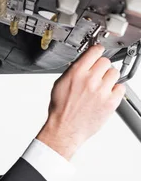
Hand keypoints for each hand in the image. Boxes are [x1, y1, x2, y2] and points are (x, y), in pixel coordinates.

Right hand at [37, 44, 125, 159]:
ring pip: (115, 73)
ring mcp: (102, 90)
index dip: (97, 51)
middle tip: (97, 76)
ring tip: (101, 87)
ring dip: (109, 78)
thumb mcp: (59, 85)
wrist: (65, 129)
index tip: (98, 53)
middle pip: (106, 62)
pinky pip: (121, 87)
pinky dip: (115, 90)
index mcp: (76, 73)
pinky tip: (106, 95)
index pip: (95, 51)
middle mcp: (90, 80)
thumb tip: (82, 63)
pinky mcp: (111, 101)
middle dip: (101, 68)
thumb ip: (73, 71)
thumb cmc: (61, 110)